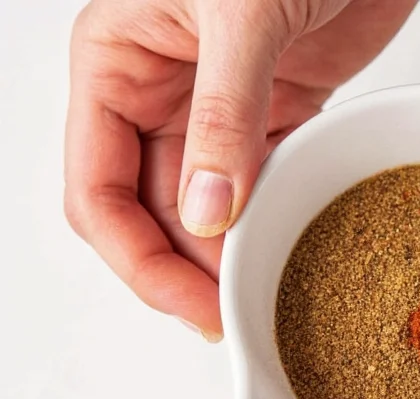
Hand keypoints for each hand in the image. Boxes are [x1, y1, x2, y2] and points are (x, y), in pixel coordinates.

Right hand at [64, 0, 415, 338]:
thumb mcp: (242, 12)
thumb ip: (223, 114)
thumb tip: (206, 211)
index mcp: (116, 65)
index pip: (99, 192)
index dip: (138, 260)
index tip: (193, 304)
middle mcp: (160, 93)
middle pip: (153, 214)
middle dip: (187, 271)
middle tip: (236, 317)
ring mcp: (219, 108)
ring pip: (207, 208)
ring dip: (231, 255)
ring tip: (265, 297)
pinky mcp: (277, 112)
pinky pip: (261, 183)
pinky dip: (272, 220)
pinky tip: (290, 252)